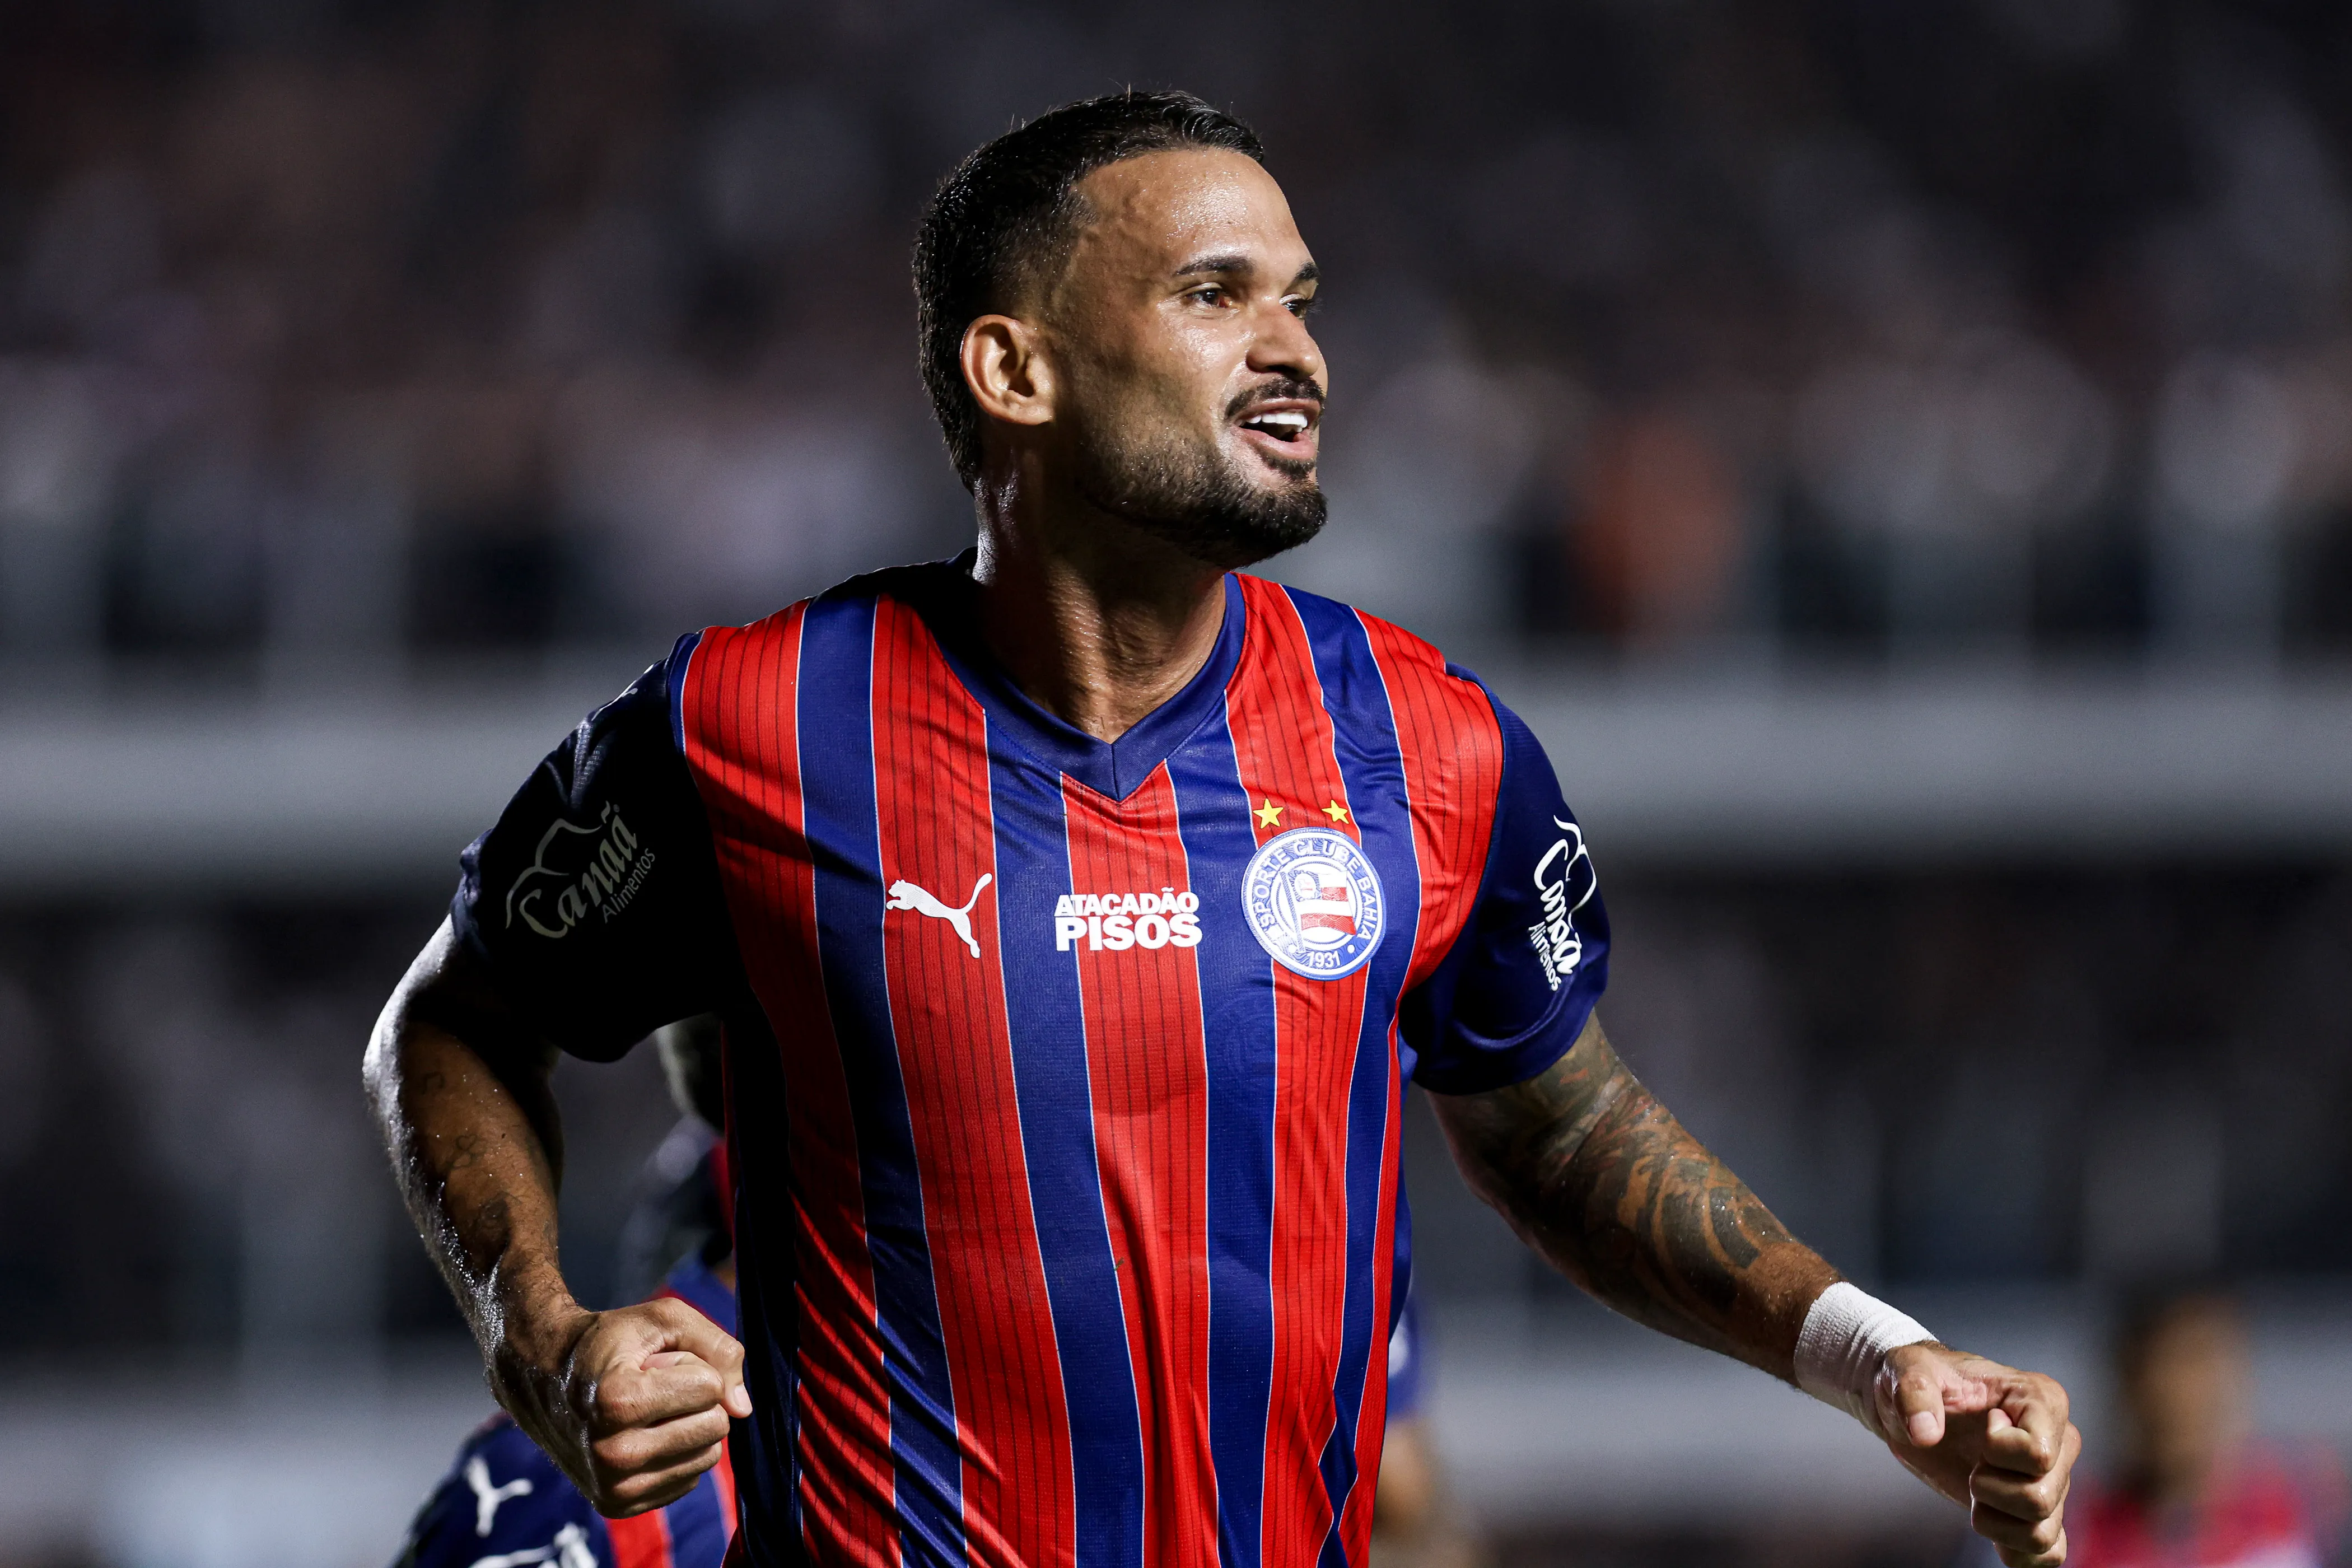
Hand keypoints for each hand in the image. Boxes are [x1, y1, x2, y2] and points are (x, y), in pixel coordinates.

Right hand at [496, 1296, 753, 1514]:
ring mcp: (613, 1485)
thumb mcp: (664, 1319)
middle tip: (650, 1385)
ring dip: (688, 1425)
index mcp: (616, 1401)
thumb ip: (717, 1349)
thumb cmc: (609, 1341)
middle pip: (715, 1426)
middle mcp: (611, 1452)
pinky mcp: (618, 1505)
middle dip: (695, 1398)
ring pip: (707, 1456)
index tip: (650, 1362)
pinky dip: (677, 1453)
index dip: (691, 1364)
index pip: (710, 1388)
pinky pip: (689, 1480)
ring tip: (645, 1409)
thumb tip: (743, 1407)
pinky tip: (642, 1434)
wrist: (542, 1376)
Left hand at [1874, 1344, 2079, 1566]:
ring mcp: (2054, 1479)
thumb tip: (1924, 1435)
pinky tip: (1991, 1529)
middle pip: (2039, 1499)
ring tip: (1976, 1489)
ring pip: (2042, 1534)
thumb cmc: (1920, 1378)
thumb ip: (1914, 1391)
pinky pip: (2050, 1553)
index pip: (2037, 1454)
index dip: (1997, 1451)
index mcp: (2042, 1399)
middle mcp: (2061, 1441)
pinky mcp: (2039, 1510)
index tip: (1981, 1424)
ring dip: (1995, 1522)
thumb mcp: (1908, 1370)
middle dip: (1988, 1489)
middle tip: (1972, 1462)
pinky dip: (2019, 1554)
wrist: (1914, 1404)